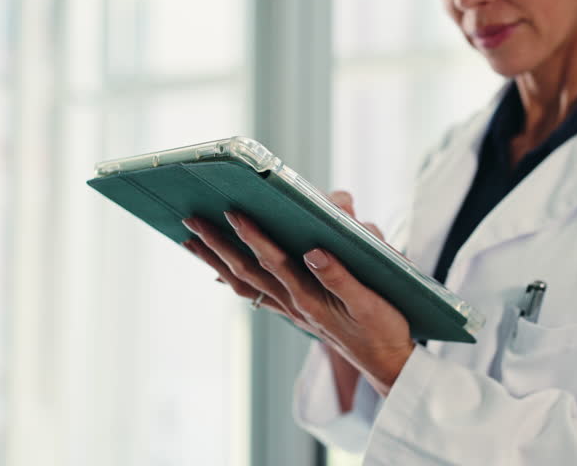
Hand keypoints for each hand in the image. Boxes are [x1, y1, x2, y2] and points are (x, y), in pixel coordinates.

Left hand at [181, 191, 413, 395]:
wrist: (385, 363)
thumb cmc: (382, 330)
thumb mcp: (369, 303)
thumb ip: (341, 277)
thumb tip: (313, 251)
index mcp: (311, 298)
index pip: (274, 262)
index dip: (252, 236)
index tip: (232, 212)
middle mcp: (294, 304)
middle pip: (247, 271)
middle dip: (218, 245)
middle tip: (191, 221)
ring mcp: (292, 309)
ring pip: (245, 283)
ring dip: (217, 260)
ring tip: (192, 241)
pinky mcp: (297, 312)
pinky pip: (256, 293)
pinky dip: (234, 279)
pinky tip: (221, 269)